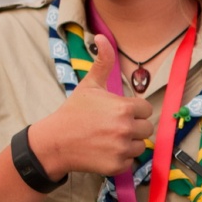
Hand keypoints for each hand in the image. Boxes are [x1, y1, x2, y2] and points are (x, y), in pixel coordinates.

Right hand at [30, 34, 153, 176]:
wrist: (55, 142)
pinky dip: (119, 158)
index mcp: (125, 108)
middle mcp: (126, 128)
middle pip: (146, 128)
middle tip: (111, 127)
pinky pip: (130, 161)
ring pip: (140, 145)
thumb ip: (102, 62)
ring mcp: (122, 148)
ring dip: (128, 143)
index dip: (133, 111)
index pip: (146, 109)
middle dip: (133, 127)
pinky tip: (103, 151)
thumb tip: (101, 36)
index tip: (117, 113)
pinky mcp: (117, 165)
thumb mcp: (89, 85)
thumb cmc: (73, 112)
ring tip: (107, 138)